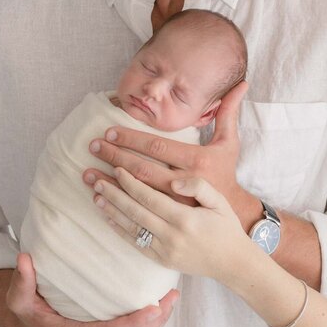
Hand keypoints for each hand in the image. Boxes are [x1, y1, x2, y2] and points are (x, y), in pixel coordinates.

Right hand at [0, 252, 176, 326]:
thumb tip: (25, 259)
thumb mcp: (17, 296)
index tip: (154, 307)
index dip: (134, 323)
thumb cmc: (26, 311)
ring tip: (172, 299)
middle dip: (156, 321)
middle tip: (172, 296)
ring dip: (157, 325)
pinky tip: (160, 310)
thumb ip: (21, 280)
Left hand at [82, 82, 258, 224]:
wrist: (232, 232)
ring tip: (87, 175)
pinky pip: (135, 225)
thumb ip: (229, 115)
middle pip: (142, 172)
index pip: (157, 150)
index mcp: (198, 166)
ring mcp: (174, 219)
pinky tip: (99, 202)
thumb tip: (239, 86)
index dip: (132, 140)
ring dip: (109, 186)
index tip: (110, 133)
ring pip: (134, 198)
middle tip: (93, 147)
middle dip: (114, 158)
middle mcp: (185, 192)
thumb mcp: (230, 145)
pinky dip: (115, 213)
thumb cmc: (227, 180)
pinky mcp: (164, 240)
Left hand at [93, 167, 256, 282]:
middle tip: (95, 179)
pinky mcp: (161, 260)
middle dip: (113, 193)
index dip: (131, 182)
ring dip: (111, 210)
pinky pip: (135, 243)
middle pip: (134, 211)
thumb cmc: (227, 227)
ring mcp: (164, 250)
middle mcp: (171, 235)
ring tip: (95, 195)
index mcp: (185, 218)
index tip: (117, 169)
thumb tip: (174, 180)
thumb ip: (199, 186)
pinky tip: (108, 217)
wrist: (232, 263)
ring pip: (131, 227)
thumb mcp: (220, 201)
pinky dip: (119, 230)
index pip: (150, 197)